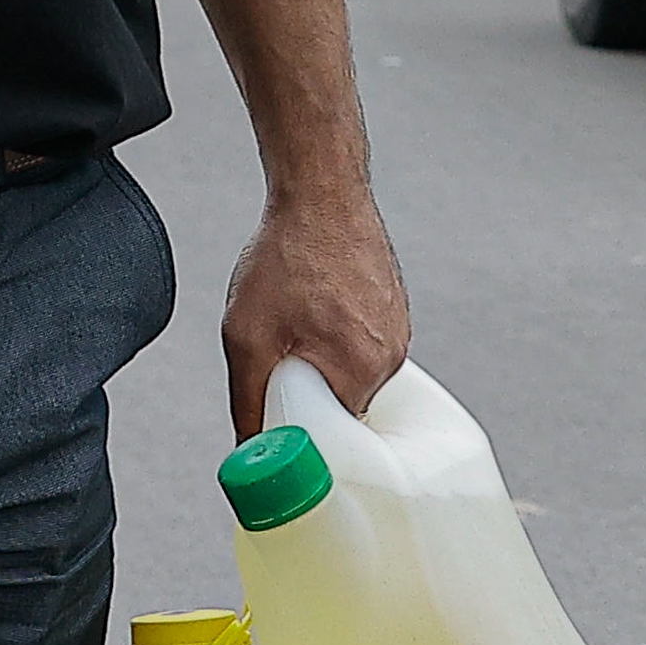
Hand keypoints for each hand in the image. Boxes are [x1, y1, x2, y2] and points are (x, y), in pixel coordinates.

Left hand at [221, 179, 409, 437]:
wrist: (321, 193)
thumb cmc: (287, 255)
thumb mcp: (247, 336)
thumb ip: (247, 401)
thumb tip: (247, 452)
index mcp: (362, 370)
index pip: (335, 436)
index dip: (302, 430)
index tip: (279, 414)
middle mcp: (391, 356)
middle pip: (343, 404)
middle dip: (309, 391)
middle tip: (279, 358)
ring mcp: (399, 331)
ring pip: (353, 373)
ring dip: (323, 359)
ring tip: (298, 320)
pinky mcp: (397, 311)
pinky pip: (364, 343)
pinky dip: (338, 335)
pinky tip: (316, 306)